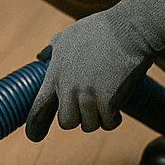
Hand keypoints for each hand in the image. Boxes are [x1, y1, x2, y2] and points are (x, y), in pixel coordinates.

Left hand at [25, 0, 164, 141]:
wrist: (131, 27)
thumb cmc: (102, 29)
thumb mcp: (68, 35)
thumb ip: (52, 51)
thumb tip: (40, 57)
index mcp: (56, 73)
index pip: (39, 107)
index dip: (35, 125)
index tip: (34, 136)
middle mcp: (68, 87)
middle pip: (67, 122)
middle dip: (78, 117)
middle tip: (90, 106)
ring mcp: (88, 95)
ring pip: (89, 125)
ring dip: (98, 118)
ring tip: (106, 101)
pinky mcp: (108, 100)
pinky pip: (109, 123)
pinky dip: (114, 119)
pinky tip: (118, 108)